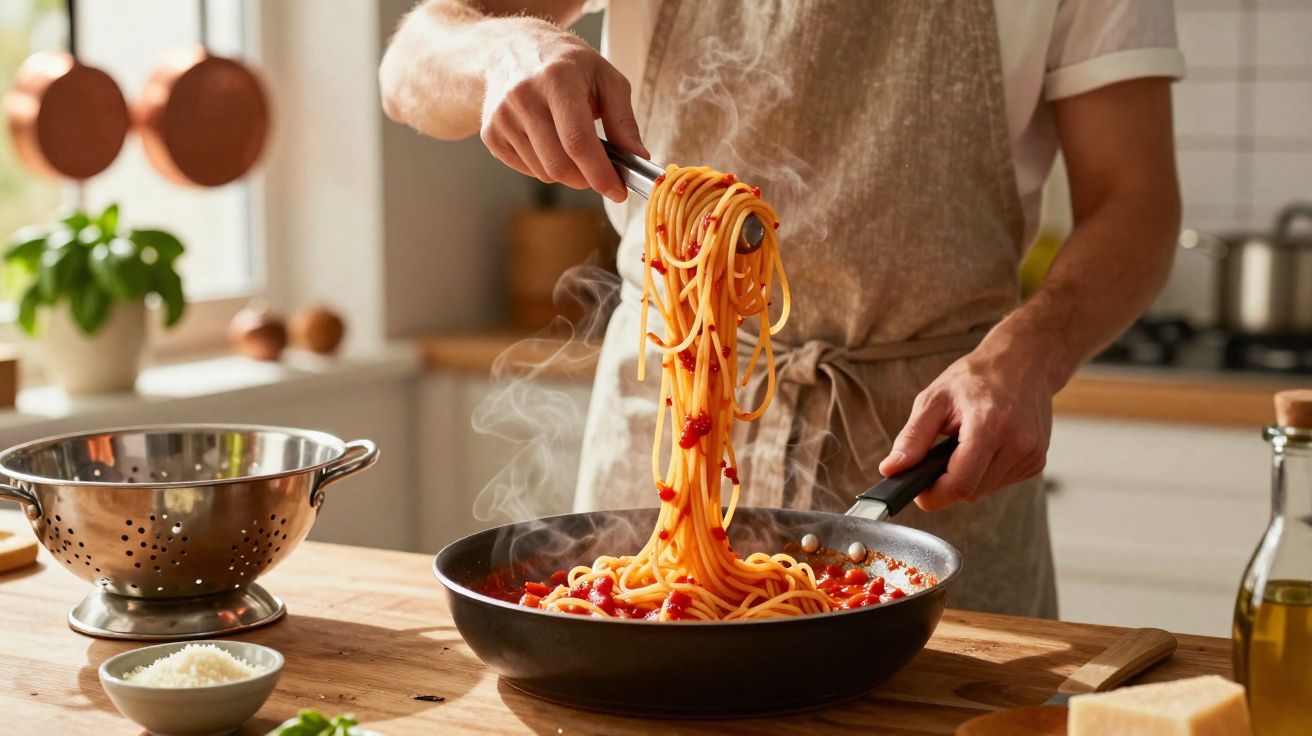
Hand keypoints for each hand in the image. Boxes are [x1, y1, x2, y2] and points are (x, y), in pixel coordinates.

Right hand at [480, 26, 647, 202]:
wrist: (509, 49)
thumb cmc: (565, 63)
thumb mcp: (605, 77)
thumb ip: (623, 120)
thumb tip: (637, 158)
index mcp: (557, 79)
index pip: (577, 141)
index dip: (600, 173)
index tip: (617, 191)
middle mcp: (523, 97)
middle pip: (558, 165)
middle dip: (586, 179)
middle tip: (600, 172)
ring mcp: (501, 117)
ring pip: (543, 173)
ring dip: (567, 172)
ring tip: (571, 143)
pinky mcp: (490, 134)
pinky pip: (527, 170)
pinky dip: (545, 166)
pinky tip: (549, 141)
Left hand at [877, 331, 1057, 510]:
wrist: (1023, 362)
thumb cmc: (976, 377)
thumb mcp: (934, 399)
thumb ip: (912, 438)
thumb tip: (890, 470)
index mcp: (990, 426)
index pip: (960, 484)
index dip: (934, 494)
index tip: (918, 489)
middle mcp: (1017, 444)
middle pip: (971, 492)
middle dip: (948, 483)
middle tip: (938, 457)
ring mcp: (1031, 455)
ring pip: (985, 491)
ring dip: (968, 477)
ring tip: (964, 444)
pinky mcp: (1037, 461)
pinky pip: (1000, 483)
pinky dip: (985, 472)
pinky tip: (985, 447)